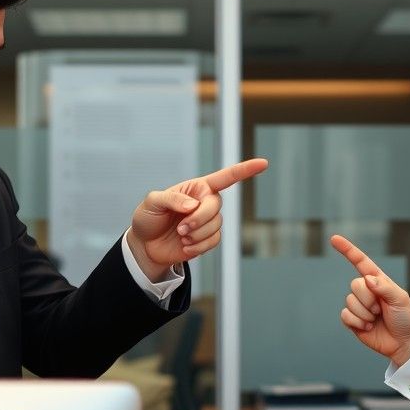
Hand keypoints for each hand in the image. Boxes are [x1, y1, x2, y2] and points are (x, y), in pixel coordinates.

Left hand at [127, 158, 268, 280]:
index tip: (263, 163)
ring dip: (196, 234)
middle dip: (199, 219)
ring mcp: (208, 222)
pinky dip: (199, 246)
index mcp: (196, 188)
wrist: (145, 245)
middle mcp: (206, 202)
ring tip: (181, 236)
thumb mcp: (152, 202)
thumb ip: (172, 199)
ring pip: (215, 226)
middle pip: (216, 207)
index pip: (224, 177)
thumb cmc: (148, 218)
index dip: (244, 170)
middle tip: (181, 228)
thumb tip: (193, 204)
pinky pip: (213, 242)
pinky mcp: (208, 239)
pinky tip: (186, 246)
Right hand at [330, 234, 409, 367]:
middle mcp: (366, 291)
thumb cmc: (405, 318)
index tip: (333, 238)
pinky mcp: (352, 320)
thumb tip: (366, 279)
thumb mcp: (401, 299)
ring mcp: (358, 305)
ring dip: (365, 313)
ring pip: (350, 301)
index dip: (347, 250)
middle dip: (368, 299)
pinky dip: (357, 322)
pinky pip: (345, 315)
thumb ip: (385, 287)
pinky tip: (367, 327)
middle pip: (355, 284)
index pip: (360, 261)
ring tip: (376, 319)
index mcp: (378, 280)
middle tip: (381, 309)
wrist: (403, 342)